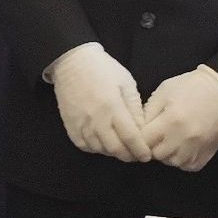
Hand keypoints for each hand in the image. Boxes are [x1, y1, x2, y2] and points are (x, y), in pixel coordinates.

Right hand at [46, 42, 151, 162]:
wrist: (71, 61)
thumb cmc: (103, 69)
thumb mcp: (126, 83)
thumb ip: (134, 108)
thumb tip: (141, 130)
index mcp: (112, 106)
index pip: (130, 137)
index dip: (141, 150)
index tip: (147, 155)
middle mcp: (96, 119)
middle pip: (115, 149)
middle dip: (128, 156)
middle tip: (136, 155)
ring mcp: (80, 123)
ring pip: (100, 149)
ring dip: (113, 153)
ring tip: (121, 148)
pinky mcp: (70, 125)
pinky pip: (84, 145)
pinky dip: (96, 148)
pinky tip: (103, 143)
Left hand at [142, 65, 217, 171]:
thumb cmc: (190, 87)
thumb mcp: (164, 91)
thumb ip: (148, 111)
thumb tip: (139, 128)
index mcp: (171, 120)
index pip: (144, 140)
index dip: (139, 137)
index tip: (140, 131)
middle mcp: (184, 138)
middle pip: (157, 154)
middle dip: (151, 146)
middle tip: (154, 136)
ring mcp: (198, 148)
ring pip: (172, 162)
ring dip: (166, 154)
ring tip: (168, 141)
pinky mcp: (208, 153)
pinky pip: (188, 166)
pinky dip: (182, 160)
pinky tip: (180, 148)